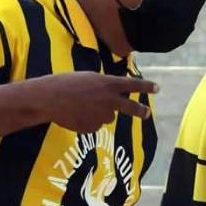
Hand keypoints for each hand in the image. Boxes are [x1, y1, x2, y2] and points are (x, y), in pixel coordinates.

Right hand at [37, 73, 155, 132]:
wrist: (48, 99)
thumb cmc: (65, 84)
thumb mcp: (88, 79)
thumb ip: (104, 87)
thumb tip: (113, 98)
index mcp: (109, 84)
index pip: (133, 85)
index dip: (146, 87)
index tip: (157, 88)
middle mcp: (110, 100)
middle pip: (131, 108)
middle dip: (141, 111)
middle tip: (147, 113)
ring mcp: (102, 115)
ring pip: (108, 116)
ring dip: (99, 113)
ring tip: (81, 106)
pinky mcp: (93, 127)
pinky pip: (94, 125)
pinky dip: (87, 121)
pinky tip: (75, 115)